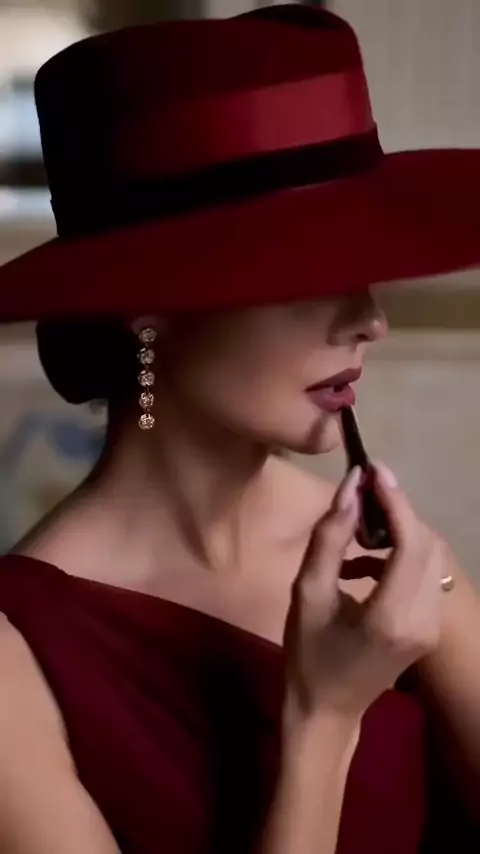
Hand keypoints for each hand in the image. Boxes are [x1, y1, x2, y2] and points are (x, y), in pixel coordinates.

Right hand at [284, 464, 442, 723]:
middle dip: (398, 513)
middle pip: (427, 545)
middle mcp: (424, 620)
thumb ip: (329, 538)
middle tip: (361, 495)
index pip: (410, 543)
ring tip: (358, 529)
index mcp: (391, 616)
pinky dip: (401, 557)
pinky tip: (364, 561)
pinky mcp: (431, 627)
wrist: (327, 710)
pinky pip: (426, 576)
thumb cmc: (308, 654)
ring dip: (400, 533)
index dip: (396, 501)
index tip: (373, 470)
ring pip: (431, 558)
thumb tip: (350, 489)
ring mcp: (432, 626)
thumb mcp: (306, 593)